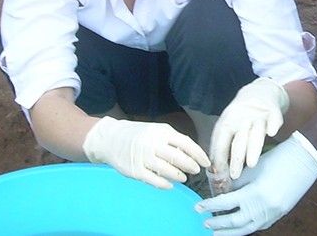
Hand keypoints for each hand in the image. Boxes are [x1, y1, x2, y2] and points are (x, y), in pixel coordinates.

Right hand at [81, 116, 208, 189]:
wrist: (111, 138)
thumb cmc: (138, 135)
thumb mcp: (156, 130)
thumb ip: (173, 140)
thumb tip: (193, 155)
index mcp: (161, 132)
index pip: (185, 143)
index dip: (198, 154)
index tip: (205, 162)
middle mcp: (152, 143)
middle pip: (178, 158)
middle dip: (190, 166)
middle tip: (196, 170)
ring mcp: (143, 157)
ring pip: (167, 170)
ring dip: (179, 176)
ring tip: (183, 177)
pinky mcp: (135, 171)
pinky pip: (154, 180)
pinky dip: (165, 184)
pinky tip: (170, 185)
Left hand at [196, 131, 316, 234]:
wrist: (305, 159)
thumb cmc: (279, 158)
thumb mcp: (254, 168)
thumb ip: (238, 182)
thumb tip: (223, 192)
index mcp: (254, 193)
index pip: (226, 204)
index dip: (210, 206)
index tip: (198, 208)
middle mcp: (263, 208)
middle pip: (235, 222)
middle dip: (218, 224)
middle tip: (205, 223)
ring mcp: (273, 214)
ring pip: (247, 229)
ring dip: (230, 232)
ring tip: (217, 233)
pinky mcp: (279, 215)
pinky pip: (259, 226)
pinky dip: (246, 228)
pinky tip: (238, 228)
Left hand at [210, 77, 289, 179]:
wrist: (259, 92)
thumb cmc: (239, 116)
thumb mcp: (226, 125)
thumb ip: (222, 145)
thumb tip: (214, 170)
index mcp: (227, 122)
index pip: (221, 141)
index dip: (219, 157)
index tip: (219, 173)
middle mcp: (242, 119)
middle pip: (239, 140)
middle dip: (236, 159)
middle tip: (234, 175)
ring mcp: (258, 116)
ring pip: (255, 133)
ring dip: (253, 148)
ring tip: (251, 164)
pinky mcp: (273, 113)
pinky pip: (274, 119)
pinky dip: (273, 125)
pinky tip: (271, 133)